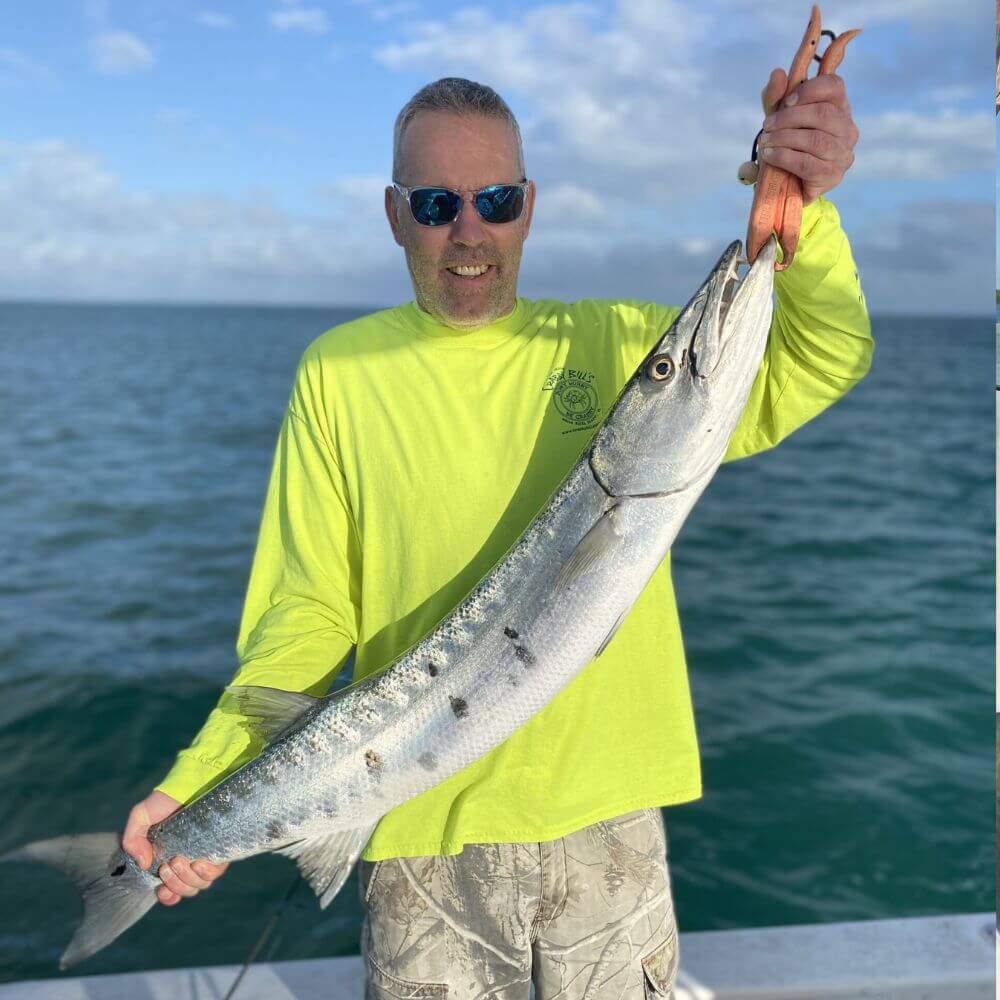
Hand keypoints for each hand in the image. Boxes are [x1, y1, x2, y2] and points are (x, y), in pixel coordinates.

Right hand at [122, 790, 228, 905]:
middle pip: (185, 890)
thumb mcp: (141, 816)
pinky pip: (216, 872)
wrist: (193, 782)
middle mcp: (188, 860)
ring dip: (187, 879)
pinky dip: (206, 873)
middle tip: (168, 865)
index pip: (171, 890)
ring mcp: (205, 855)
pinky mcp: (220, 848)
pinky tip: (199, 862)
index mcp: (169, 858)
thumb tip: (143, 863)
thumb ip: (132, 838)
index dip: (168, 895)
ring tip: (179, 859)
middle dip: (175, 884)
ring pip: (199, 884)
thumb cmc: (167, 800)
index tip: (162, 891)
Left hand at [757, 67, 858, 204]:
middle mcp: (847, 129)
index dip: (808, 90)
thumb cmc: (786, 145)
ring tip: (765, 143)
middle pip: (823, 113)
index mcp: (839, 108)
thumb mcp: (778, 118)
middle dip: (789, 118)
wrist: (787, 185)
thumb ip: (776, 96)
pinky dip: (784, 158)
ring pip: (815, 140)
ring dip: (784, 139)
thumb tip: (777, 73)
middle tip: (767, 126)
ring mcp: (843, 154)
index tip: (785, 102)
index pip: (834, 86)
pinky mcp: (832, 176)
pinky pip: (807, 164)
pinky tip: (770, 156)